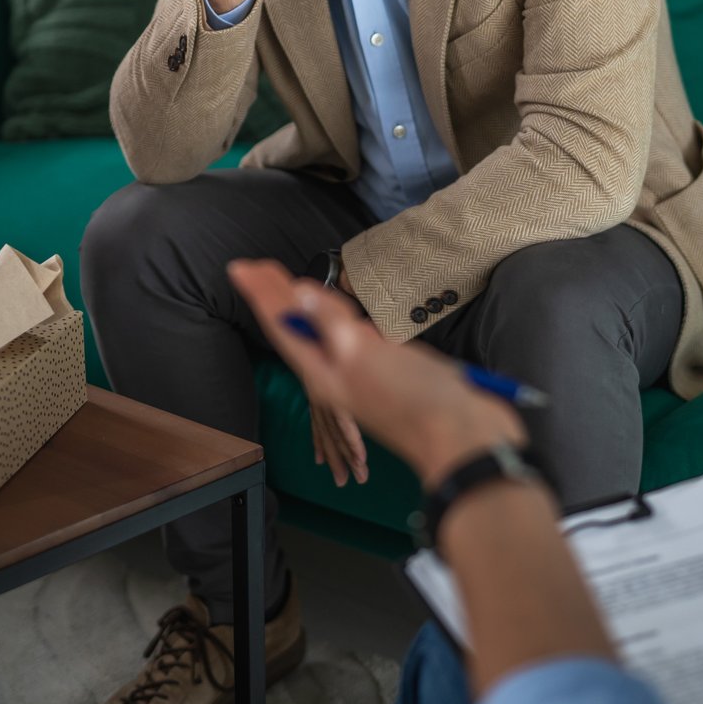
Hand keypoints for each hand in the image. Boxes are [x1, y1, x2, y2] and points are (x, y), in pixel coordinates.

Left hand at [229, 260, 525, 488]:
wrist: (462, 435)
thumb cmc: (415, 399)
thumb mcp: (364, 355)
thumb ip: (330, 323)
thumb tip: (295, 296)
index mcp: (324, 370)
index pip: (282, 324)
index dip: (262, 293)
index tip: (240, 267)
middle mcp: (337, 372)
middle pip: (295, 327)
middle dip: (273, 296)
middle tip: (250, 268)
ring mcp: (361, 374)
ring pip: (318, 333)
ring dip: (297, 306)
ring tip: (280, 284)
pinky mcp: (386, 373)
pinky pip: (346, 339)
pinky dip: (332, 320)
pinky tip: (336, 316)